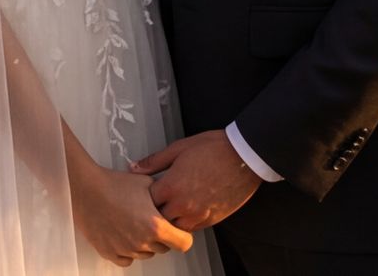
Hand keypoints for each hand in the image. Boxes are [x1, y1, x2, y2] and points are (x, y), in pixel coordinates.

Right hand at [72, 160, 193, 264]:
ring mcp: (126, 250)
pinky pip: (127, 260)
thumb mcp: (148, 183)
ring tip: (133, 223)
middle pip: (164, 249)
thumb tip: (173, 204)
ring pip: (145, 254)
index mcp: (155, 225)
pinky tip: (123, 234)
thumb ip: (164, 198)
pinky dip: (128, 251)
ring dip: (144, 243)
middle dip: (162, 237)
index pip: (183, 243)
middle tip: (151, 221)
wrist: (86, 189)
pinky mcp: (109, 253)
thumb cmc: (115, 183)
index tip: (177, 230)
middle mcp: (142, 242)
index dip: (183, 235)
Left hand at [129, 129, 260, 232]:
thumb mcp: (179, 148)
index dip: (145, 196)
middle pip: (158, 218)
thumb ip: (154, 161)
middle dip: (155, 210)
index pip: (147, 201)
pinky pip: (192, 228)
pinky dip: (187, 221)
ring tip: (173, 205)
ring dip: (171, 218)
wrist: (244, 156)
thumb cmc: (213, 148)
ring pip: (175, 227)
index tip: (147, 190)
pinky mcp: (211, 220)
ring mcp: (198, 215)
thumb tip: (134, 167)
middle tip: (158, 199)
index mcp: (172, 186)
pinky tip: (188, 208)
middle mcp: (183, 205)